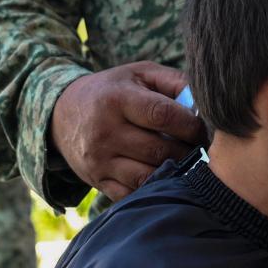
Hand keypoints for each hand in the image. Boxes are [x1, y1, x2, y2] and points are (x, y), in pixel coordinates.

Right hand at [50, 61, 206, 201]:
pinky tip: (164, 175)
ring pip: (149, 176)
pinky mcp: (98, 181)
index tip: (204, 127)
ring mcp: (100, 160)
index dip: (190, 124)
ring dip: (174, 172)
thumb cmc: (112, 90)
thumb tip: (205, 102)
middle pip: (159, 151)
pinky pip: (133, 193)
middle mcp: (105, 131)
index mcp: (117, 99)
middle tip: (201, 148)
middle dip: (188, 151)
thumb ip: (174, 82)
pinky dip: (154, 188)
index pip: (163, 116)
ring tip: (186, 162)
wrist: (61, 114)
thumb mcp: (139, 74)